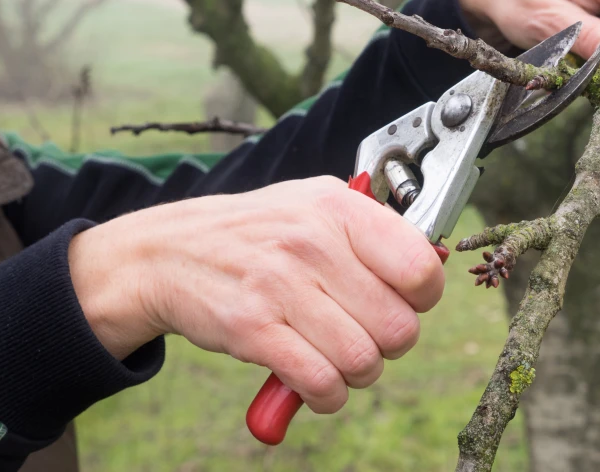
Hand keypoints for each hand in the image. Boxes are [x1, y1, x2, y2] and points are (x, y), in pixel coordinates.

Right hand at [67, 176, 444, 413]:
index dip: (421, 298)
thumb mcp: (315, 205)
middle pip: (398, 327)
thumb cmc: (255, 232)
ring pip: (363, 361)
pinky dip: (327, 394)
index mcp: (338, 207)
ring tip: (337, 357)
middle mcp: (312, 242)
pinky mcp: (252, 329)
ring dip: (357, 374)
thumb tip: (432, 264)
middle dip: (388, 345)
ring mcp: (280, 285)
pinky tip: (316, 381)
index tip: (402, 301)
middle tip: (365, 335)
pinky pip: (321, 382)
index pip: (420, 269)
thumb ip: (373, 230)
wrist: (167, 252)